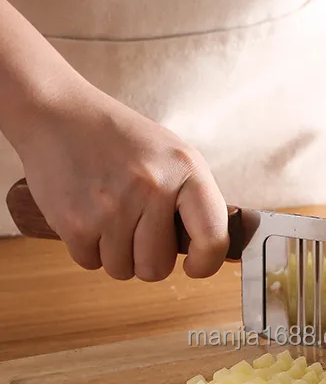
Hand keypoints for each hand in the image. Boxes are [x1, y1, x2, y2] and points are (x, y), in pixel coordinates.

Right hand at [15, 81, 228, 280]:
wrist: (54, 113)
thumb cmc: (120, 140)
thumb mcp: (172, 157)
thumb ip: (194, 202)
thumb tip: (210, 252)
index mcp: (185, 170)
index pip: (212, 237)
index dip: (206, 263)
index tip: (194, 265)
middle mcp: (151, 188)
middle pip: (158, 268)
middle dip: (147, 258)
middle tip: (136, 229)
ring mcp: (111, 208)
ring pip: (123, 270)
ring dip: (117, 254)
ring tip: (110, 216)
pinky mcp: (74, 222)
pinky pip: (90, 262)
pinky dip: (89, 248)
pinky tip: (88, 214)